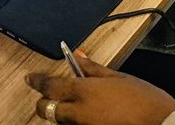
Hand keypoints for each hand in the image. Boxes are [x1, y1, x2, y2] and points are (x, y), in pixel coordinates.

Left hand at [26, 51, 174, 124]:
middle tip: (46, 95)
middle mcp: (79, 114)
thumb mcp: (118, 77)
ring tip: (73, 105)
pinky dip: (76, 122)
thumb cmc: (144, 101)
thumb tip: (77, 55)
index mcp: (85, 92)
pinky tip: (89, 115)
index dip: (37, 82)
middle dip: (44, 102)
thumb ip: (93, 68)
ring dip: (61, 113)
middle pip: (48, 110)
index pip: (50, 86)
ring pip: (61, 122)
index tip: (30, 79)